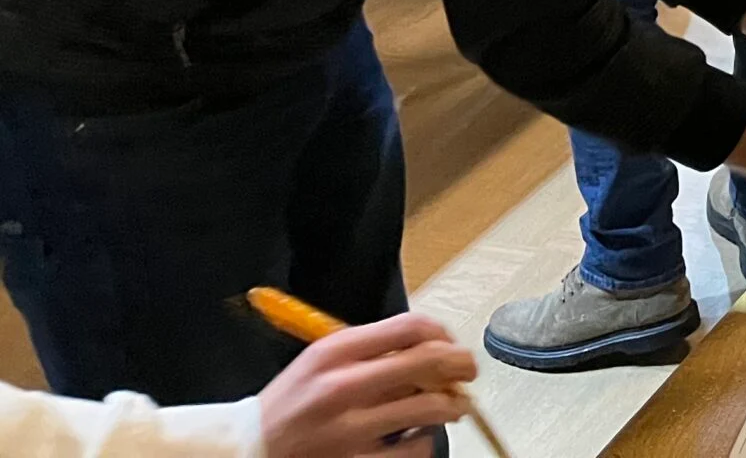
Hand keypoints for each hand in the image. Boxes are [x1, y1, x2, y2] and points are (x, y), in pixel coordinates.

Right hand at [257, 314, 474, 457]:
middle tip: (469, 372)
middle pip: (428, 361)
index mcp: (335, 353)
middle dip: (462, 364)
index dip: (443, 333)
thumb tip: (430, 346)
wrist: (248, 449)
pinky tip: (420, 437)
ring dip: (452, 406)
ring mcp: (348, 430)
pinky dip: (424, 442)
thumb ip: (370, 350)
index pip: (410, 327)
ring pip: (429, 408)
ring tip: (454, 407)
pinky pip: (412, 450)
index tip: (451, 344)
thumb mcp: (321, 361)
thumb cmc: (292, 402)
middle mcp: (342, 387)